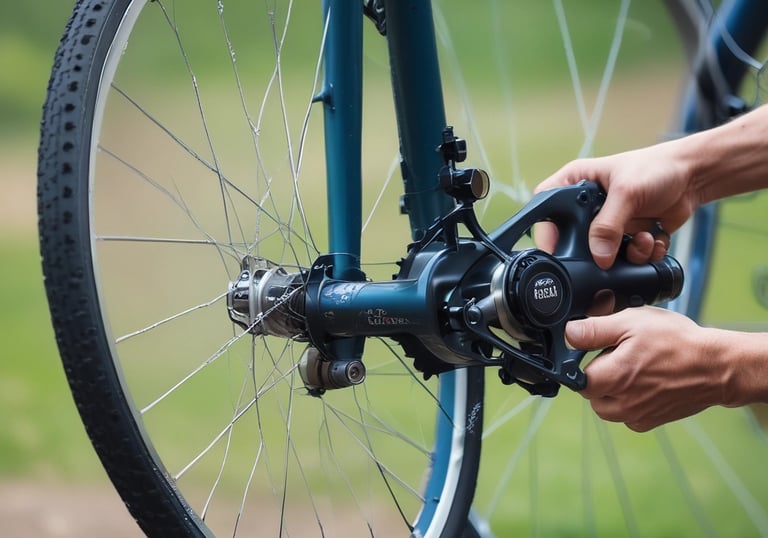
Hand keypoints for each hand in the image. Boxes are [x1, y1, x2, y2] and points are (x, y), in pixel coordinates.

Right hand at [534, 143, 697, 268]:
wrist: (694, 175)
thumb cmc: (658, 167)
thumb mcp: (628, 193)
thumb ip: (608, 225)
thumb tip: (598, 256)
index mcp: (575, 183)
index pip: (547, 210)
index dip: (547, 233)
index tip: (557, 252)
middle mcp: (587, 205)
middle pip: (574, 240)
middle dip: (597, 250)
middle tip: (612, 248)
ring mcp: (607, 223)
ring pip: (603, 254)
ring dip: (627, 253)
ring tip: (644, 238)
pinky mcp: (626, 236)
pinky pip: (627, 257)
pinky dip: (643, 253)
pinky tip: (654, 237)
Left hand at [566, 306, 723, 431]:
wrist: (717, 367)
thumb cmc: (677, 343)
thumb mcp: (631, 323)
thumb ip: (595, 330)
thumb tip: (570, 333)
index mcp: (613, 378)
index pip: (576, 379)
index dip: (583, 362)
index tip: (598, 353)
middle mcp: (622, 403)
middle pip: (591, 394)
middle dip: (599, 376)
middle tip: (621, 357)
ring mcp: (636, 415)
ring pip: (607, 406)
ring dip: (613, 390)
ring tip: (634, 370)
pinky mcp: (650, 422)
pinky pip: (627, 415)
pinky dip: (630, 401)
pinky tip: (645, 383)